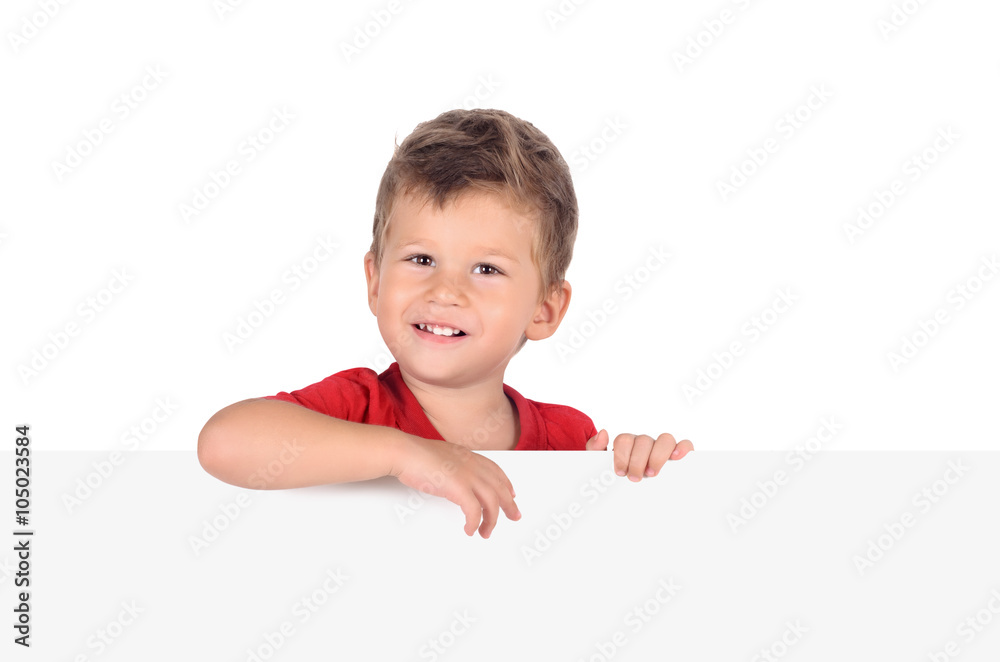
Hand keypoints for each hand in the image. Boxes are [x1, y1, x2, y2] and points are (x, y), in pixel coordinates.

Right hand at [390, 434, 519, 537]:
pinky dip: (474, 523)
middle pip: (499, 488)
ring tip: (486, 532)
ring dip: (491, 520)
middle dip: (509, 505)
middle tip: (514, 516)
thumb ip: (453, 465)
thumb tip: (454, 478)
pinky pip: (474, 511)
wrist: (405, 452)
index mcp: (469, 456)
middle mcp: (473, 465)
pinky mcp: (459, 488)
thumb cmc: (415, 455)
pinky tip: (470, 530)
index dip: (506, 484)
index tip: (511, 494)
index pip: (496, 471)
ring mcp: (468, 476)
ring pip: (491, 502)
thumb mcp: (442, 456)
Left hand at [586, 429, 692, 480]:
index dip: (622, 455)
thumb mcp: (600, 466)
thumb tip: (603, 433)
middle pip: (644, 440)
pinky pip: (685, 445)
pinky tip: (676, 458)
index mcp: (627, 444)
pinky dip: (683, 448)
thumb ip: (595, 449)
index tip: (620, 472)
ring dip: (658, 456)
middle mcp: (645, 444)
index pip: (625, 439)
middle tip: (635, 478)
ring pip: (665, 439)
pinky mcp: (678, 456)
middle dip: (638, 460)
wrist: (623, 501)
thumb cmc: (615, 480)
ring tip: (652, 474)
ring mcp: (662, 449)